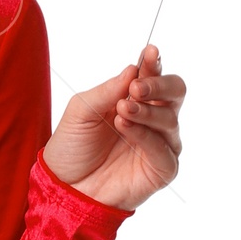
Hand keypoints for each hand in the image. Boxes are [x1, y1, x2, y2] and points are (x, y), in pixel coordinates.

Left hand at [42, 44, 184, 211]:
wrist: (64, 187)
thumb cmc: (73, 147)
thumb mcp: (81, 111)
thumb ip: (107, 90)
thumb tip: (132, 69)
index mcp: (136, 100)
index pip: (154, 75)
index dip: (154, 63)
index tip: (150, 52)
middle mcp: (153, 119)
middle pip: (176, 92)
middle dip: (159, 84)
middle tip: (136, 87)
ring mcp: (160, 144)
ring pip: (170, 119)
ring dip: (146, 111)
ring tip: (121, 110)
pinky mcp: (162, 169)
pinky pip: (164, 149)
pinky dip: (146, 136)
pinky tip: (125, 127)